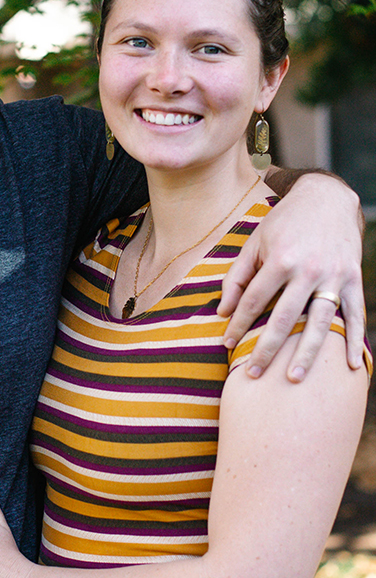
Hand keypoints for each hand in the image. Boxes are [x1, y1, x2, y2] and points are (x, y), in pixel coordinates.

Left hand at [218, 173, 363, 380]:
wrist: (326, 199)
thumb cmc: (283, 223)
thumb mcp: (254, 243)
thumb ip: (237, 277)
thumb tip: (222, 311)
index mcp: (280, 259)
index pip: (254, 300)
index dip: (239, 324)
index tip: (227, 344)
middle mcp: (308, 269)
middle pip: (284, 318)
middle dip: (267, 349)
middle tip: (253, 374)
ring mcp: (334, 275)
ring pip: (320, 322)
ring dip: (307, 353)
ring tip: (292, 379)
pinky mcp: (353, 278)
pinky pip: (355, 314)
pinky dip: (354, 340)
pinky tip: (351, 367)